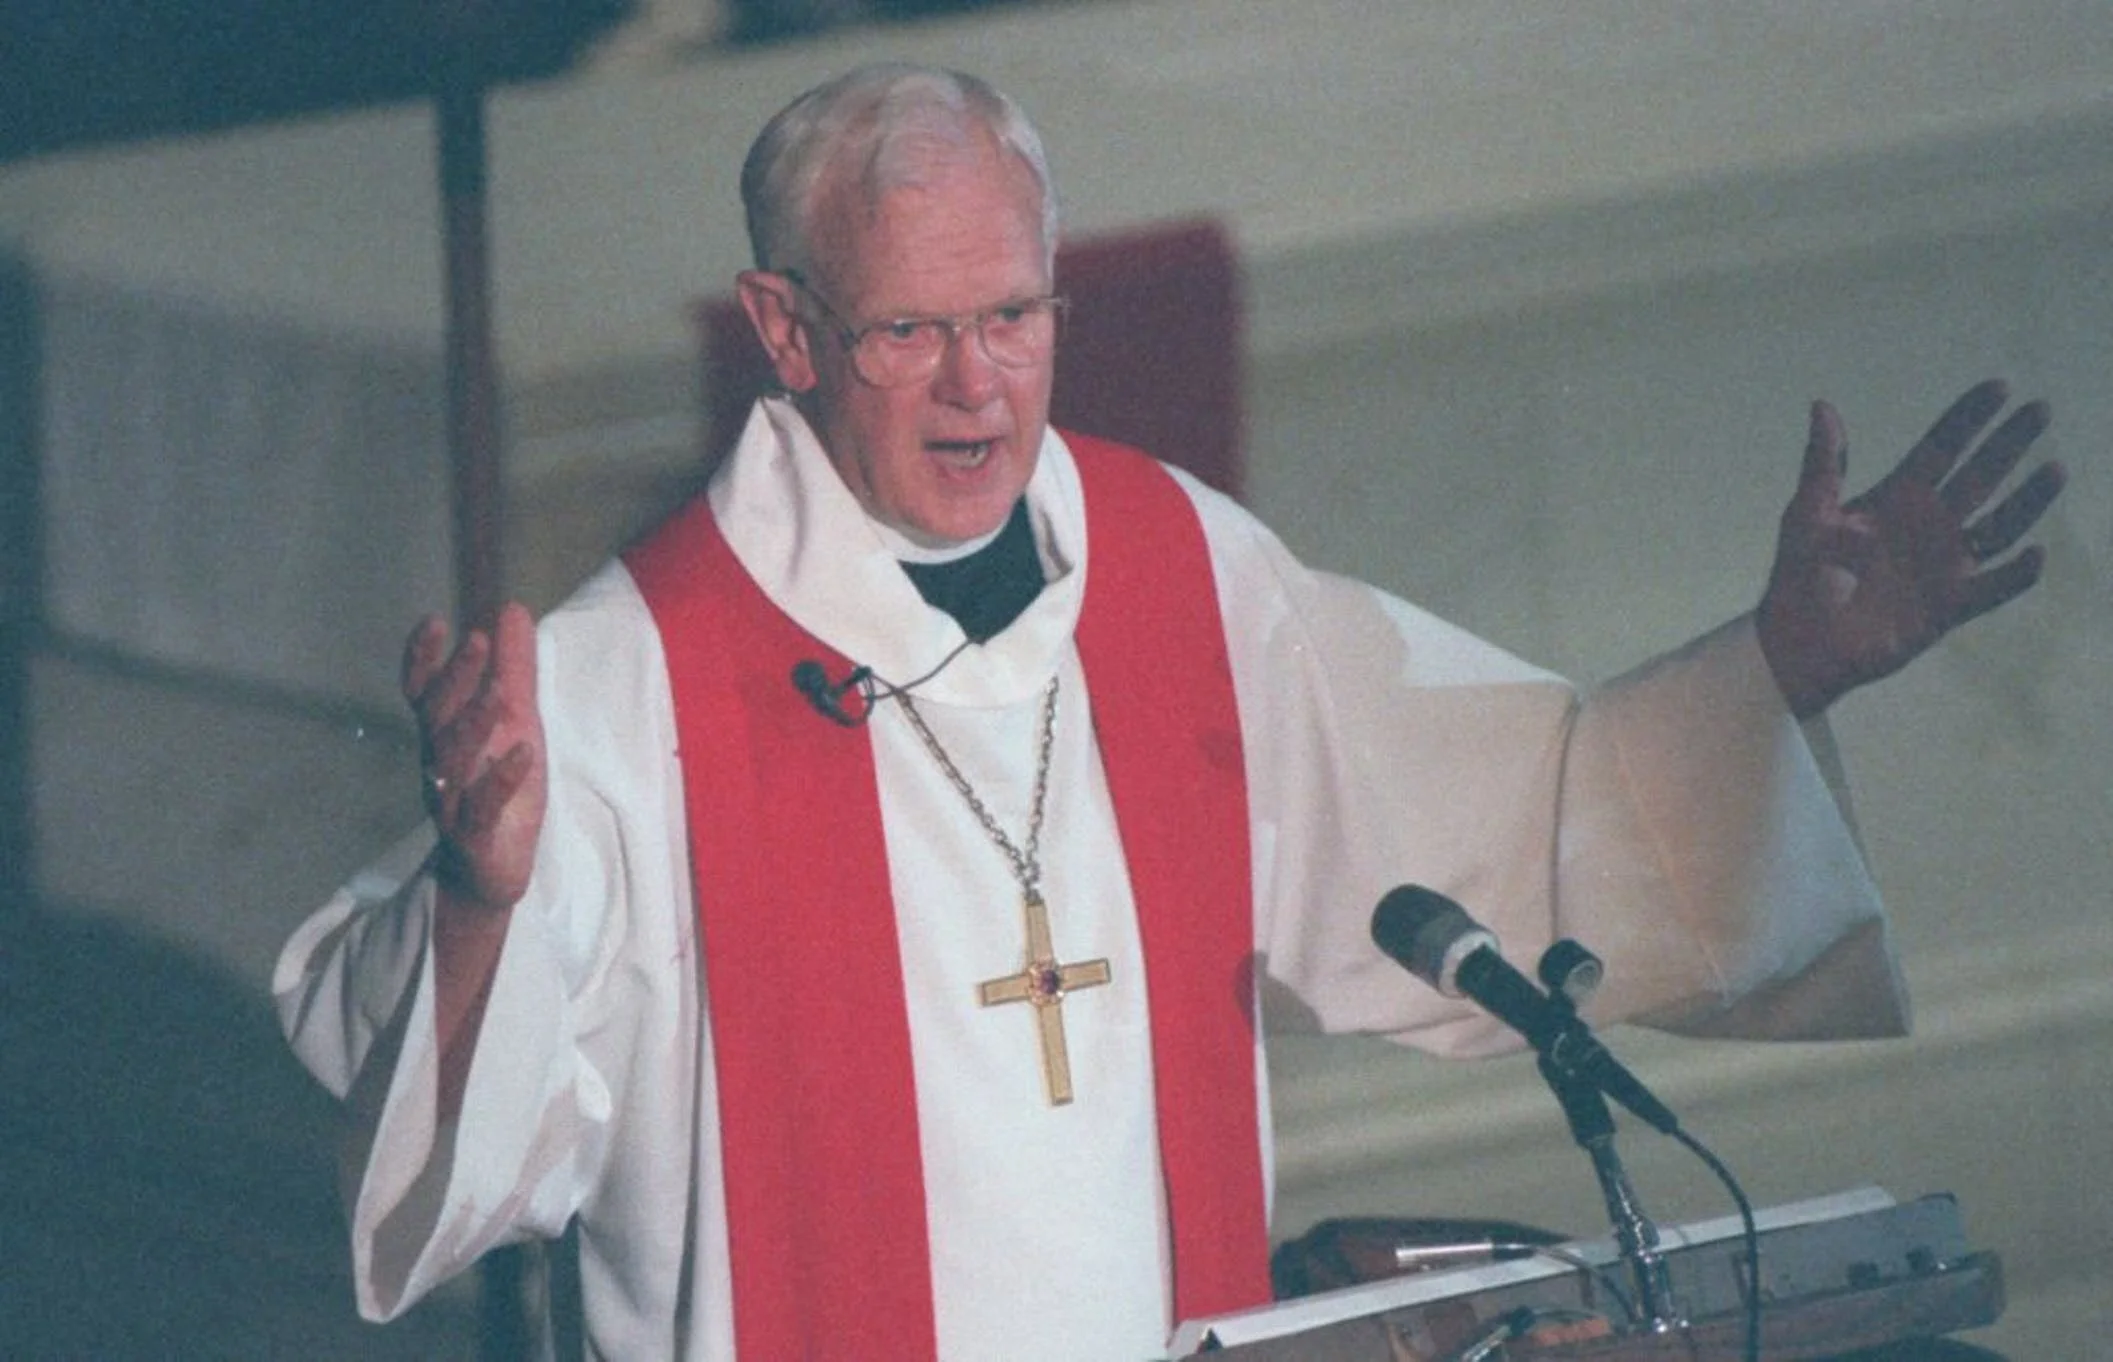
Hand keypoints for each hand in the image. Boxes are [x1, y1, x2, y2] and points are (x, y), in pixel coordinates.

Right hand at [401, 602, 547, 911]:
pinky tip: (522, 754)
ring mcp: (454, 802)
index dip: (423, 659)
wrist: (492, 870)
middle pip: (437, 717)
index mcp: (444, 735)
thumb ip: (514, 669)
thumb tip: (511, 609)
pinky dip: (500, 781)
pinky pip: (481, 809)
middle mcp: (440, 764)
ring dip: (474, 723)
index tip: (436, 621)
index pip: (423, 692)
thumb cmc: (500, 788)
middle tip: (476, 640)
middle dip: (454, 679)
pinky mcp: (476, 837)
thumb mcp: (518, 720)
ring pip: (453, 761)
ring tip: (497, 691)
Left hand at [1756, 380, 2066, 718]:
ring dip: (2027, 500)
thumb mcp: (1809, 513)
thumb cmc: (1800, 575)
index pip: (1942, 448)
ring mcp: (1942, 563)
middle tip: (2040, 410)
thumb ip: (1823, 462)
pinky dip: (2015, 574)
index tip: (2001, 386)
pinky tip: (2035, 554)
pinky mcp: (1948, 605)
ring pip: (1998, 525)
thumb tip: (1822, 405)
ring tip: (2055, 469)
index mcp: (1896, 498)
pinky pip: (1992, 587)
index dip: (1968, 418)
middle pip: (1979, 476)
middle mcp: (1928, 525)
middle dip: (2009, 444)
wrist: (1800, 642)